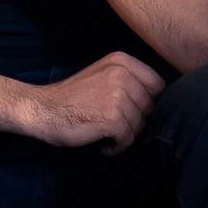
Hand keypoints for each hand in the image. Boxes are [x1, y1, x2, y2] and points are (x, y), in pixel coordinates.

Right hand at [31, 52, 165, 154]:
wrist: (44, 110)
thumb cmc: (73, 98)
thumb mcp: (102, 75)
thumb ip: (129, 80)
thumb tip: (163, 100)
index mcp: (121, 61)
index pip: (157, 85)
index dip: (147, 103)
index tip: (128, 110)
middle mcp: (121, 73)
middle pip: (150, 108)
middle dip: (134, 121)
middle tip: (110, 123)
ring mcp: (117, 94)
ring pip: (140, 125)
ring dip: (124, 135)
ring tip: (103, 131)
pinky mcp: (112, 116)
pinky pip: (129, 139)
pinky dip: (117, 147)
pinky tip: (102, 143)